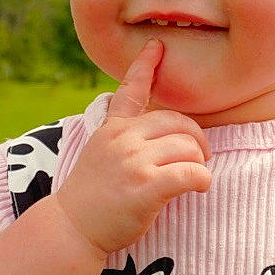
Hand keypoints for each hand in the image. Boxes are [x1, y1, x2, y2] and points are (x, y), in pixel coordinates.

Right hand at [54, 39, 211, 254]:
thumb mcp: (100, 155)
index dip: (145, 66)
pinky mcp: (147, 185)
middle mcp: (123, 138)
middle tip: (201, 157)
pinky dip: (202, 180)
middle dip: (197, 140)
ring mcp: (134, 160)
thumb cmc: (91, 198)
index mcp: (113, 129)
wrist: (72, 228)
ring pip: (189, 148)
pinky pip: (192, 173)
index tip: (158, 46)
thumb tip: (162, 134)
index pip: (131, 90)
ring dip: (199, 164)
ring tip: (194, 178)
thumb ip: (124, 139)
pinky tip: (199, 187)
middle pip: (179, 122)